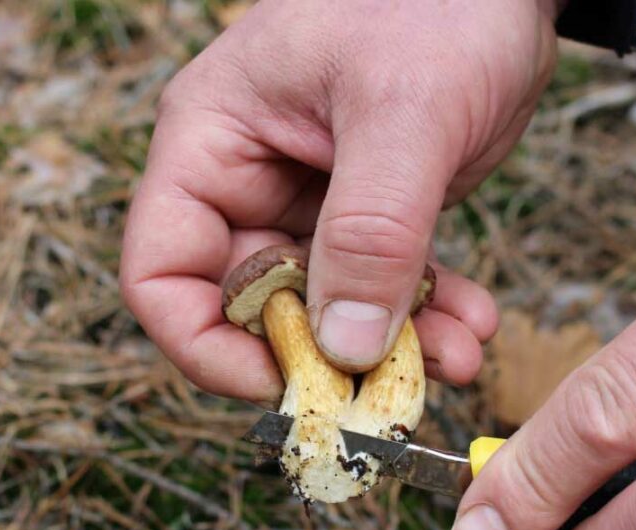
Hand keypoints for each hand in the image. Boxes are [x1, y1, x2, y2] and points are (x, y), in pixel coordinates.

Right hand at [120, 0, 560, 402]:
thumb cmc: (439, 2)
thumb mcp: (403, 112)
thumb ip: (371, 231)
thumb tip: (343, 347)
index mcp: (214, 143)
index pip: (162, 272)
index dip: (205, 345)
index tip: (283, 384)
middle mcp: (251, 181)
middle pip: (250, 308)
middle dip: (321, 357)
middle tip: (391, 385)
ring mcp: (313, 202)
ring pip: (328, 311)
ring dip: (391, 347)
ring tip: (458, 354)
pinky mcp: (373, 215)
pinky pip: (384, 288)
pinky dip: (427, 315)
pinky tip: (473, 322)